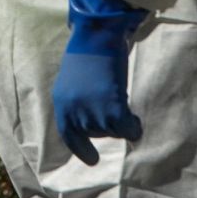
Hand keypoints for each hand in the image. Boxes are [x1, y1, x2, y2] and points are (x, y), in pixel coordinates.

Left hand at [51, 0, 147, 164]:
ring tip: (117, 95)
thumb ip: (76, 104)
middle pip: (98, 133)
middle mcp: (74, 114)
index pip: (70, 137)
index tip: (93, 160)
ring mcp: (93, 114)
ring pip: (114, 131)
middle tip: (110, 99)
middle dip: (107, 122)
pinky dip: (134, 127)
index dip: (82, 150)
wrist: (97, 37)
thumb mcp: (71, 83)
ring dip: (121, 120)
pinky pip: (128, 131)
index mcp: (62, 106)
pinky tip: (134, 117)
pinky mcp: (113, 111)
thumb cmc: (87, 54)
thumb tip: (89, 123)